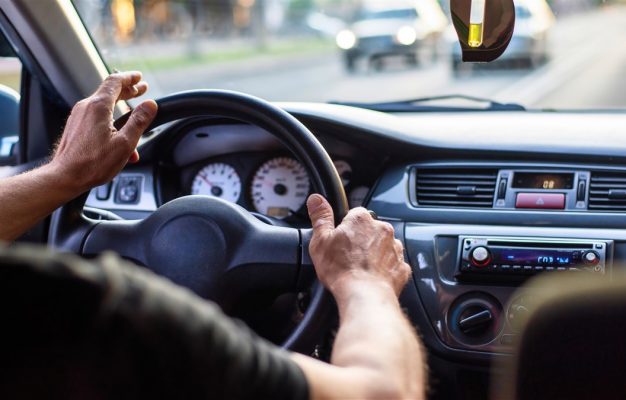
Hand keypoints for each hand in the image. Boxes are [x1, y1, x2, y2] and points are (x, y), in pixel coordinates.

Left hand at [50, 71, 157, 190]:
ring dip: (121, 107)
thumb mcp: (125, 143)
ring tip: (135, 114)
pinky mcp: (76, 126)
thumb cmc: (93, 163)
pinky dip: (111, 119)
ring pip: (103, 105)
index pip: (115, 81)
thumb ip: (139, 121)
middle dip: (127, 90)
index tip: (139, 77)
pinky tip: (120, 137)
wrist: (65, 176)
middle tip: (141, 89)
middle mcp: (86, 107)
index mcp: (99, 106)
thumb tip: (150, 105)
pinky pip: (96, 117)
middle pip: (109, 91)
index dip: (130, 77)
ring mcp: (78, 116)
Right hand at [306, 194, 410, 296]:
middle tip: (348, 257)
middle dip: (361, 241)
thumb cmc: (341, 269)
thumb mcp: (321, 240)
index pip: (355, 214)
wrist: (364, 295)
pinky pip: (393, 264)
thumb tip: (316, 199)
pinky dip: (385, 270)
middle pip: (370, 230)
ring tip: (360, 269)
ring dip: (374, 254)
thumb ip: (320, 217)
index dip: (346, 227)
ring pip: (383, 246)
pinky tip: (372, 278)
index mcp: (362, 220)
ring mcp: (394, 248)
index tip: (340, 240)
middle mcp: (382, 229)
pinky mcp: (402, 267)